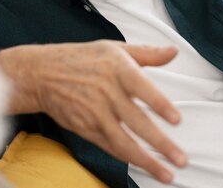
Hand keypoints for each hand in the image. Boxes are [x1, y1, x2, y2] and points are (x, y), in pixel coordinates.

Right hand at [0, 40, 186, 183]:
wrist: (42, 73)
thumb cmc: (81, 58)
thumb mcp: (115, 48)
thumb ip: (147, 54)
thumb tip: (173, 51)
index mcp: (118, 69)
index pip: (143, 89)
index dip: (160, 105)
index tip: (176, 120)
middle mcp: (107, 92)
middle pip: (137, 122)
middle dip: (161, 143)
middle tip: (180, 158)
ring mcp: (95, 113)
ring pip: (124, 142)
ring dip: (147, 161)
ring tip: (166, 173)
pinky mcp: (85, 128)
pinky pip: (110, 147)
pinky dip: (127, 158)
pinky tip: (144, 165)